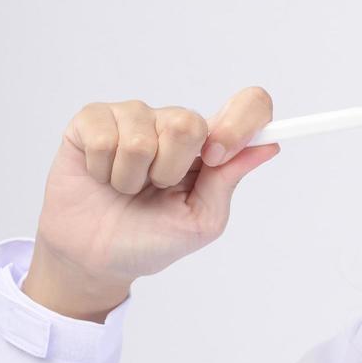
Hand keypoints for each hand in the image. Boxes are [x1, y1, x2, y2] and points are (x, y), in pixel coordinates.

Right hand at [28, 86, 281, 296]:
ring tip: (126, 187)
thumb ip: (227, 181)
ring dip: (131, 177)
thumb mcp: (200, 220)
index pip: (250, 104)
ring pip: (141, 137)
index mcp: (210, 145)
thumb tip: (269, 146)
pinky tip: (100, 176)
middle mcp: (174, 123)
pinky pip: (103, 136)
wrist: (94, 258)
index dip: (241, 123)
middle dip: (170, 170)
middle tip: (157, 187)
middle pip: (189, 122)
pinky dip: (102, 170)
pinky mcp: (92, 120)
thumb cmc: (150, 238)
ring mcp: (133, 117)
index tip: (217, 157)